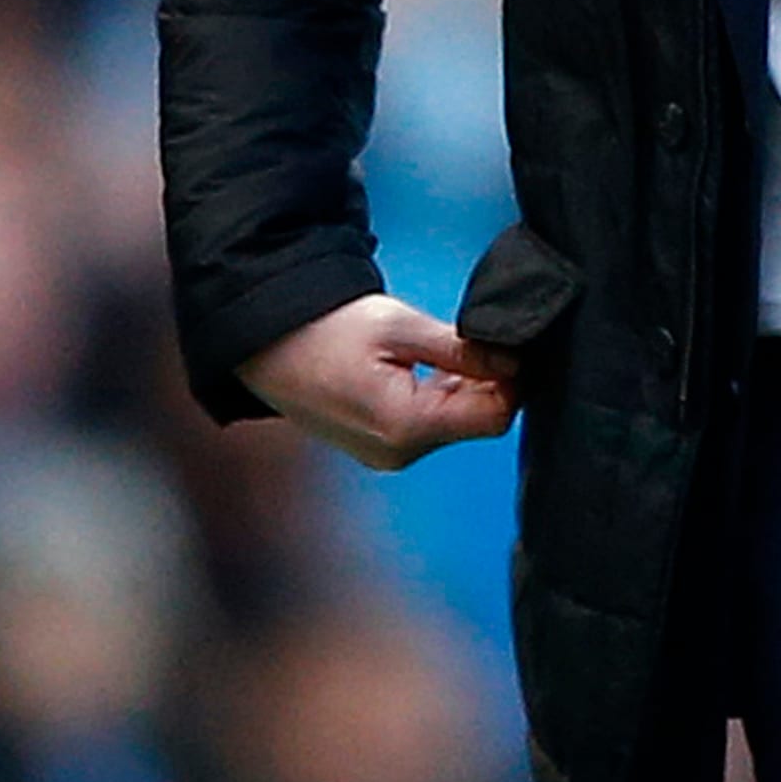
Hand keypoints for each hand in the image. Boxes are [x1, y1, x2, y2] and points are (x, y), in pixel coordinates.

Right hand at [235, 294, 520, 470]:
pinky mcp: (379, 447)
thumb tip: (514, 361)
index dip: (510, 379)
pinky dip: (439, 396)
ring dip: (462, 387)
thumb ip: (462, 348)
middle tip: (467, 341)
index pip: (495, 416)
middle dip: (487, 381)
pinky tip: (420, 367)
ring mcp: (387, 454)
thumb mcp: (400, 327)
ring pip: (456, 423)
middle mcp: (399, 452)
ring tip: (432, 351)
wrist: (266, 344)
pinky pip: (430, 425)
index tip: (501, 347)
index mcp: (406, 426)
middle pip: (478, 421)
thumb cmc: (326, 330)